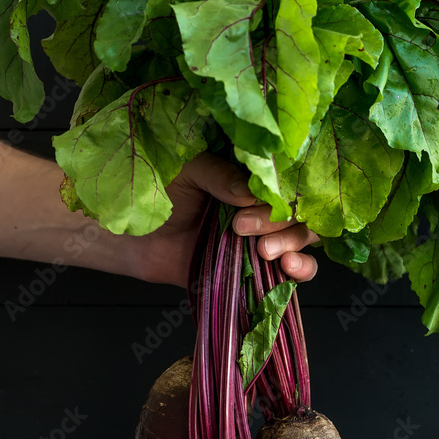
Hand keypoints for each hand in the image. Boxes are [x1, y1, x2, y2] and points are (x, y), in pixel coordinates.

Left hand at [121, 153, 318, 287]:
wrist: (136, 236)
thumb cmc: (158, 193)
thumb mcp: (186, 170)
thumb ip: (217, 175)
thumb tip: (250, 194)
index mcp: (252, 174)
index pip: (286, 179)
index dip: (277, 193)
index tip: (248, 204)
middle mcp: (264, 204)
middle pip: (298, 211)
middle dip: (277, 223)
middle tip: (241, 227)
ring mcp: (265, 235)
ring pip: (303, 238)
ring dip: (292, 244)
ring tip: (264, 252)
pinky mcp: (259, 266)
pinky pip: (296, 269)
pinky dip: (302, 268)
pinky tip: (288, 267)